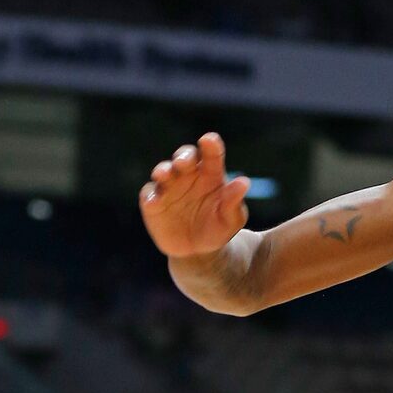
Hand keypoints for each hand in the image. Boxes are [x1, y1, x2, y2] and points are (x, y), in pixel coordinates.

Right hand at [138, 133, 251, 257]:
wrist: (198, 252)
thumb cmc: (218, 229)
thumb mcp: (231, 219)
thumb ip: (234, 201)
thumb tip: (244, 183)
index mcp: (210, 173)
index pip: (211, 154)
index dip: (210, 145)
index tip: (209, 140)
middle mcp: (188, 175)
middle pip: (184, 156)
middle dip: (183, 156)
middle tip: (184, 163)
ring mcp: (169, 187)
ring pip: (163, 170)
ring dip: (162, 170)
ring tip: (164, 174)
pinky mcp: (153, 202)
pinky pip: (149, 194)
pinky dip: (150, 196)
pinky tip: (154, 201)